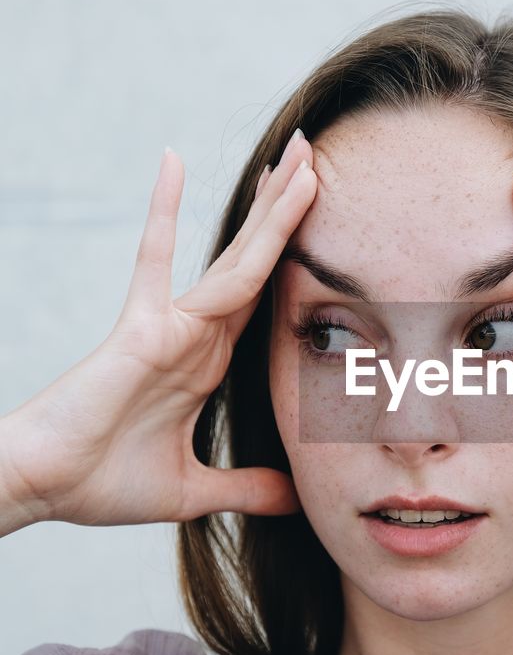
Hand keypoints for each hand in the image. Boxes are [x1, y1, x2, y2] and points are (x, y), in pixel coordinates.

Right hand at [2, 130, 316, 526]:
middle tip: (319, 156)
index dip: (296, 260)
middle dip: (290, 211)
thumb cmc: (102, 483)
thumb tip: (296, 500)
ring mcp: (172, 325)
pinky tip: (175, 160)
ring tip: (299, 154)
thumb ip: (245, 488)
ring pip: (237, 257)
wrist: (45, 488)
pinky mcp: (141, 327)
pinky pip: (156, 259)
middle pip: (259, 262)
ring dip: (270, 207)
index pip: (265, 299)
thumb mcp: (193, 490)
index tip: (325, 223)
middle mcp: (197, 334)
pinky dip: (166, 211)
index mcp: (209, 362)